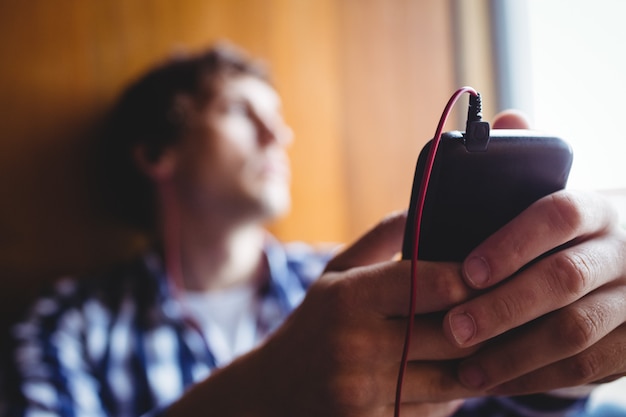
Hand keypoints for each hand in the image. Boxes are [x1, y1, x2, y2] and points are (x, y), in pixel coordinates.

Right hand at [169, 212, 474, 416]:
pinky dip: (456, 393)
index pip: (435, 284)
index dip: (475, 278)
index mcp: (347, 298)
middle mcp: (354, 345)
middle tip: (516, 307)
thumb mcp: (334, 275)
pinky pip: (437, 411)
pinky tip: (463, 375)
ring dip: (482, 362)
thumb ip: (380, 238)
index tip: (494, 273)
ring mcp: (363, 394)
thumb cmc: (313, 324)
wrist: (271, 393)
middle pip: (454, 334)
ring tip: (501, 341)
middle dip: (490, 322)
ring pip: (454, 378)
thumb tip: (427, 204)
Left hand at [443, 111, 625, 394]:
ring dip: (517, 354)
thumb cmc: (574, 227)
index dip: (512, 242)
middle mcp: (624, 250)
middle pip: (565, 279)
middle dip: (505, 307)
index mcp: (598, 206)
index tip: (468, 270)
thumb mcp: (561, 190)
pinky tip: (496, 383)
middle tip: (454, 328)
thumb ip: (530, 161)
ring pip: (578, 332)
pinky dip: (539, 380)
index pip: (557, 215)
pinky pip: (589, 370)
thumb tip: (508, 118)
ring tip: (466, 369)